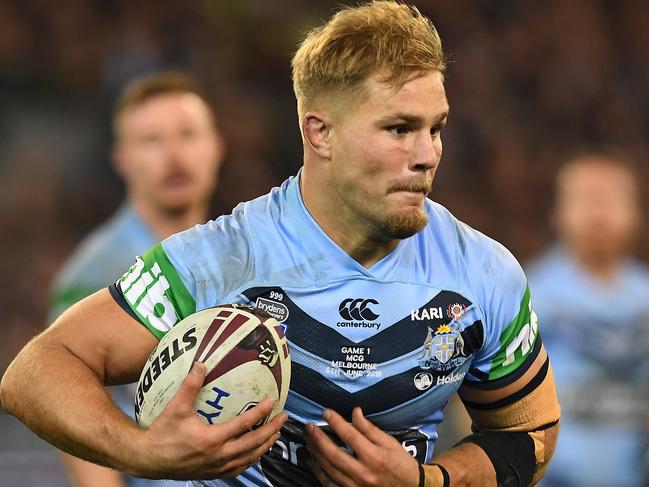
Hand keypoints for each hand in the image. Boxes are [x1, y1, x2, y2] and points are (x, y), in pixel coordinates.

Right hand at [134, 362, 286, 479]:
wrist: (148, 459)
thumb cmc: (162, 433)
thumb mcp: (176, 407)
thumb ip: (190, 385)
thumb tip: (201, 364)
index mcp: (212, 439)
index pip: (244, 424)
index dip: (261, 412)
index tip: (272, 401)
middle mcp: (219, 455)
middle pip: (254, 443)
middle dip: (272, 430)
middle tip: (283, 418)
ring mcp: (217, 467)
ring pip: (249, 458)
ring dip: (265, 445)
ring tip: (276, 434)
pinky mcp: (213, 474)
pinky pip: (239, 468)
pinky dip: (251, 459)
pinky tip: (255, 452)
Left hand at [305, 407, 419, 486]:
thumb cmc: (400, 463)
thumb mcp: (389, 442)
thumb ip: (369, 428)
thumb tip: (355, 412)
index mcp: (375, 457)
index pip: (350, 436)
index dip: (336, 422)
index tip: (325, 412)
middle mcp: (364, 473)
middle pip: (334, 454)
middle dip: (318, 439)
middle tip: (310, 426)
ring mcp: (356, 486)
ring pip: (329, 470)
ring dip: (315, 453)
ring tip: (308, 439)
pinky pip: (329, 484)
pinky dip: (318, 472)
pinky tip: (312, 461)